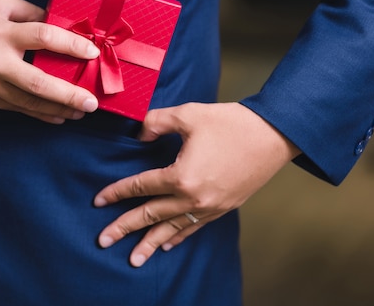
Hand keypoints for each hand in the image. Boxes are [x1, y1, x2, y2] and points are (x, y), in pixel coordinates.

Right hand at [0, 0, 99, 123]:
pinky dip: (39, 113)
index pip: (44, 37)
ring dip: (59, 109)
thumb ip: (28, 12)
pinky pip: (16, 108)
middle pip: (39, 83)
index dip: (71, 45)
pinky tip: (57, 116)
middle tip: (93, 102)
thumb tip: (58, 23)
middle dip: (70, 94)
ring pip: (29, 102)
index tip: (92, 52)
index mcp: (1, 32)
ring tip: (82, 111)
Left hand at [94, 102, 299, 266]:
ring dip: (150, 244)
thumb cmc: (231, 122)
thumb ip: (156, 122)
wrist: (275, 135)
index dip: (116, 193)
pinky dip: (179, 237)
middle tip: (103, 241)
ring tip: (133, 260)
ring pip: (172, 230)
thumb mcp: (188, 114)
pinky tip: (167, 245)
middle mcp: (193, 198)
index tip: (98, 201)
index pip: (140, 187)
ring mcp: (210, 207)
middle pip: (150, 216)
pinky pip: (195, 227)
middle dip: (124, 228)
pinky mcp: (224, 208)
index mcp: (181, 176)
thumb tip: (138, 133)